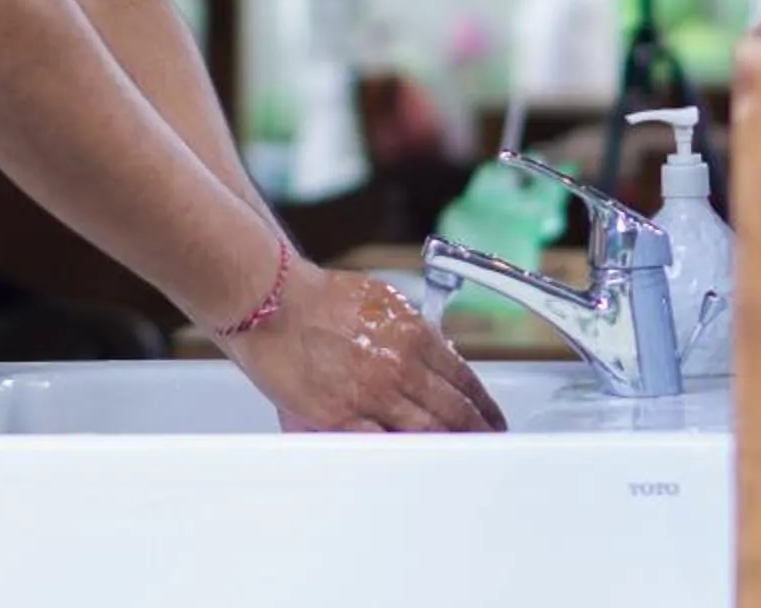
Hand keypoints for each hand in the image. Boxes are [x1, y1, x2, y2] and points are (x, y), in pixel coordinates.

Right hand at [221, 265, 506, 432]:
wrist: (270, 301)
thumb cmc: (315, 297)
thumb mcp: (382, 299)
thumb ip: (412, 329)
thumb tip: (437, 352)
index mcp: (413, 334)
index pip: (463, 377)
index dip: (482, 403)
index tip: (490, 415)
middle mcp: (400, 366)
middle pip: (453, 410)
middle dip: (476, 431)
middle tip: (487, 443)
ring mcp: (373, 395)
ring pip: (427, 432)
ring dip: (448, 446)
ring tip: (459, 458)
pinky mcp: (342, 418)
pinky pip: (383, 446)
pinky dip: (404, 456)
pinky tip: (415, 464)